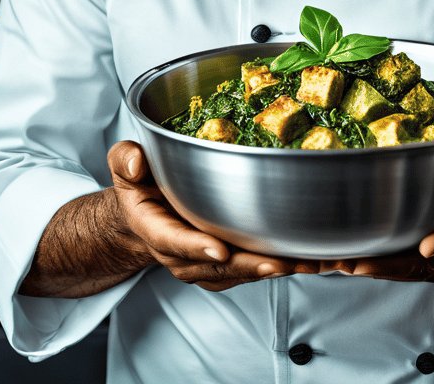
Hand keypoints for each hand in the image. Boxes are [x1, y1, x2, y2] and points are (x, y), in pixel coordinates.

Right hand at [107, 141, 318, 291]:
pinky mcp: (225, 264)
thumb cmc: (138, 187)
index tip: (219, 249)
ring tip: (304, 263)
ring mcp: (204, 263)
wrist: (142, 218)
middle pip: (216, 266)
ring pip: (240, 272)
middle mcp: (181, 253)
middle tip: (278, 262)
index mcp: (155, 228)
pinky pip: (253, 269)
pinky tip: (309, 260)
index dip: (196, 247)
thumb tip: (136, 160)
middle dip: (248, 265)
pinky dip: (282, 267)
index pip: (174, 240)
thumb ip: (125, 160)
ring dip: (273, 269)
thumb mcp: (124, 166)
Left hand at [320, 135, 433, 286]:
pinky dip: (371, 264)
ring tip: (339, 261)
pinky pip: (400, 267)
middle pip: (431, 267)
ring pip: (409, 271)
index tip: (429, 246)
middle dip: (393, 266)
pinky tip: (341, 259)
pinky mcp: (430, 264)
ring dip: (374, 268)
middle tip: (358, 262)